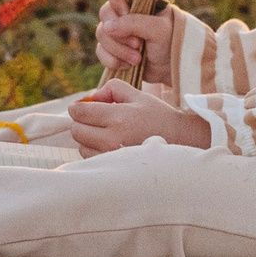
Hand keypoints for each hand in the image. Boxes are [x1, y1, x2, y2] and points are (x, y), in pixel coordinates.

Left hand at [68, 78, 212, 156]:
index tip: (80, 107)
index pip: (80, 113)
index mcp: (119, 117)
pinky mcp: (115, 167)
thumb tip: (92, 97)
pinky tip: (108, 145)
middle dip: (81, 122)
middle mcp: (113, 138)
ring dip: (87, 139)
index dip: (76, 108)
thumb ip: (112, 88)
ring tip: (105, 133)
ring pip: (81, 147)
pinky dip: (94, 151)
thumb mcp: (138, 95)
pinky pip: (91, 159)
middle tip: (94, 119)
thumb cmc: (157, 116)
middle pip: (77, 131)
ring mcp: (113, 156)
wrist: (179, 141)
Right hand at [93, 0, 177, 86]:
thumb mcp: (158, 29)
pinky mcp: (112, 47)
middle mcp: (126, 10)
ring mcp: (117, 28)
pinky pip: (100, 51)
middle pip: (105, 12)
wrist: (172, 67)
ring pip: (101, 33)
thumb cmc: (171, 41)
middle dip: (119, 33)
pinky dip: (113, 60)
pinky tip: (129, 65)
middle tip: (138, 44)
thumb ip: (135, 23)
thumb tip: (107, 27)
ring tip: (137, 58)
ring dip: (118, 49)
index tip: (126, 13)